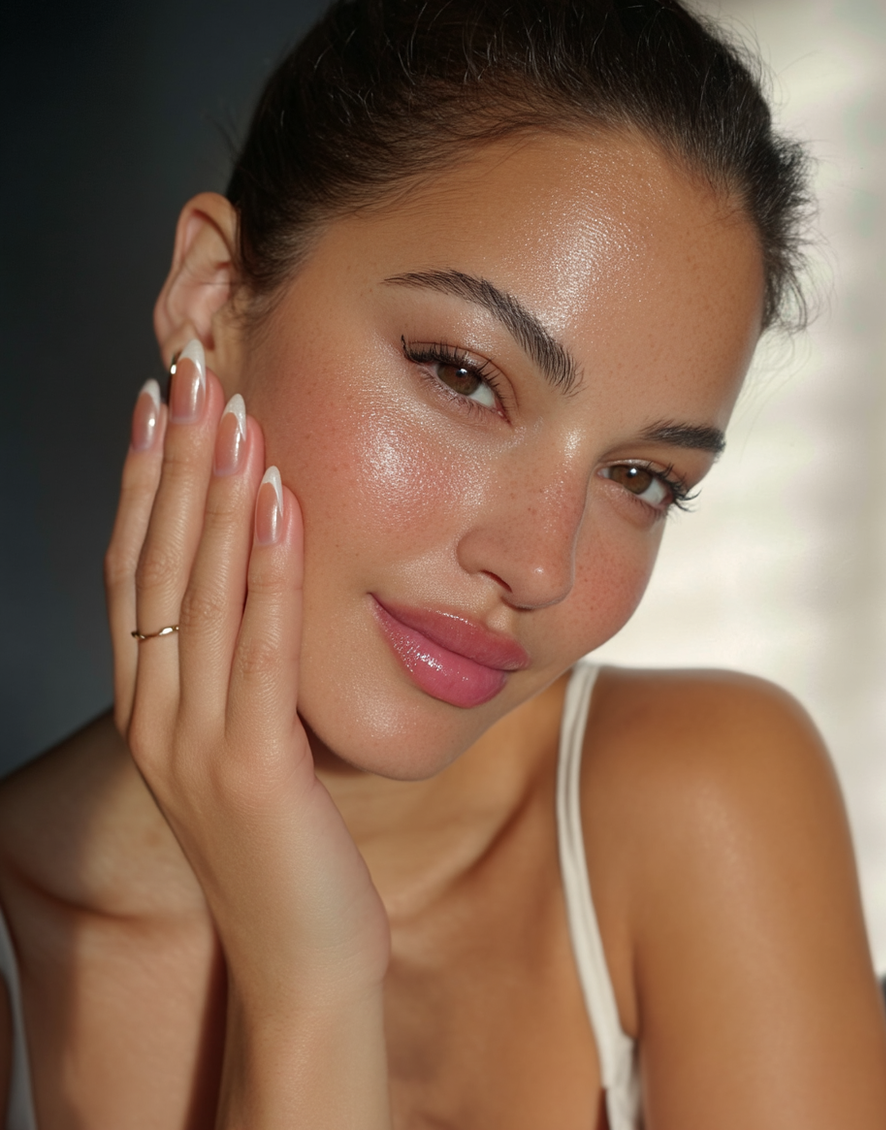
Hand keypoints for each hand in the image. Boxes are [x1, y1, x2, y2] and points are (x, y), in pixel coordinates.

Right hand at [104, 339, 391, 1124]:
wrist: (301, 959)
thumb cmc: (284, 845)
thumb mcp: (242, 746)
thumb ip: (233, 674)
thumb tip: (255, 588)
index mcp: (151, 708)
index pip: (135, 574)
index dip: (144, 485)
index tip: (160, 408)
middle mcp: (157, 718)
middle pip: (156, 565)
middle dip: (174, 463)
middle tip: (189, 375)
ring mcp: (195, 746)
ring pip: (198, 594)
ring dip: (215, 495)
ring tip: (232, 412)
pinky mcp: (254, 770)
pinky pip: (259, 649)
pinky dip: (267, 569)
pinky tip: (280, 502)